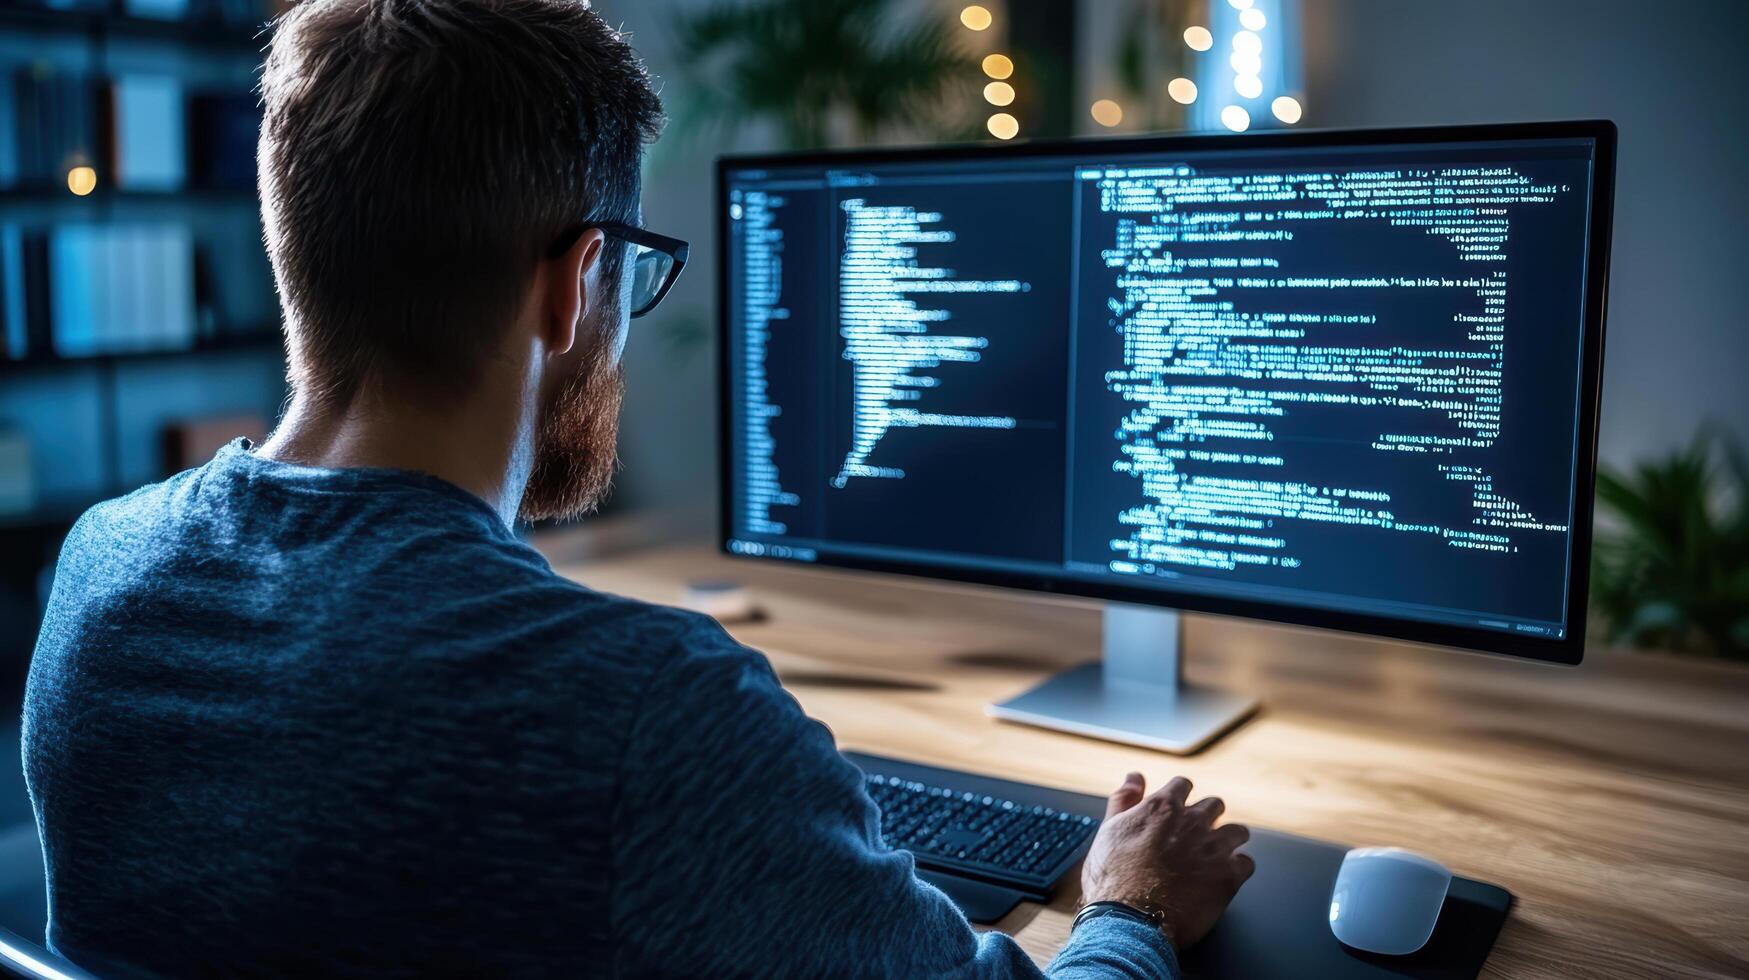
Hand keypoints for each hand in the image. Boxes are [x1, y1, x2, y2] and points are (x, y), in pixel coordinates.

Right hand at [1080, 772, 1253, 949]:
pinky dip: (1237, 869)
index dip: (1181, 796)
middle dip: (1208, 816)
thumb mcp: (1110, 830)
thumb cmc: (1113, 878)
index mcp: (1163, 807)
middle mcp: (1193, 821)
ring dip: (1229, 840)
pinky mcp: (1229, 876)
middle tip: (1197, 835)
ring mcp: (1214, 848)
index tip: (1179, 808)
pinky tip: (1225, 878)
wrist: (1129, 920)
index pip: (1183, 785)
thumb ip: (1124, 799)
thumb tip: (1134, 776)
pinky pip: (1246, 863)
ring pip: (1238, 832)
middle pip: (1215, 805)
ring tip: (1218, 855)